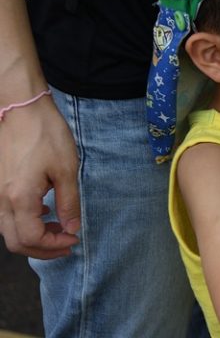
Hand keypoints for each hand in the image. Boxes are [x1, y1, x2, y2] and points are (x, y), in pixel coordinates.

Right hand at [0, 98, 79, 257]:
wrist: (21, 109)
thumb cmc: (45, 135)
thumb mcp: (66, 170)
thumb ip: (69, 203)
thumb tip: (72, 228)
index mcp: (19, 198)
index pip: (31, 239)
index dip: (53, 246)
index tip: (73, 240)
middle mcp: (0, 200)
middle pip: (16, 242)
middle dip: (42, 249)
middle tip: (66, 242)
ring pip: (8, 231)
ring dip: (33, 237)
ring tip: (58, 227)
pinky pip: (4, 216)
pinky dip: (23, 222)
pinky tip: (43, 211)